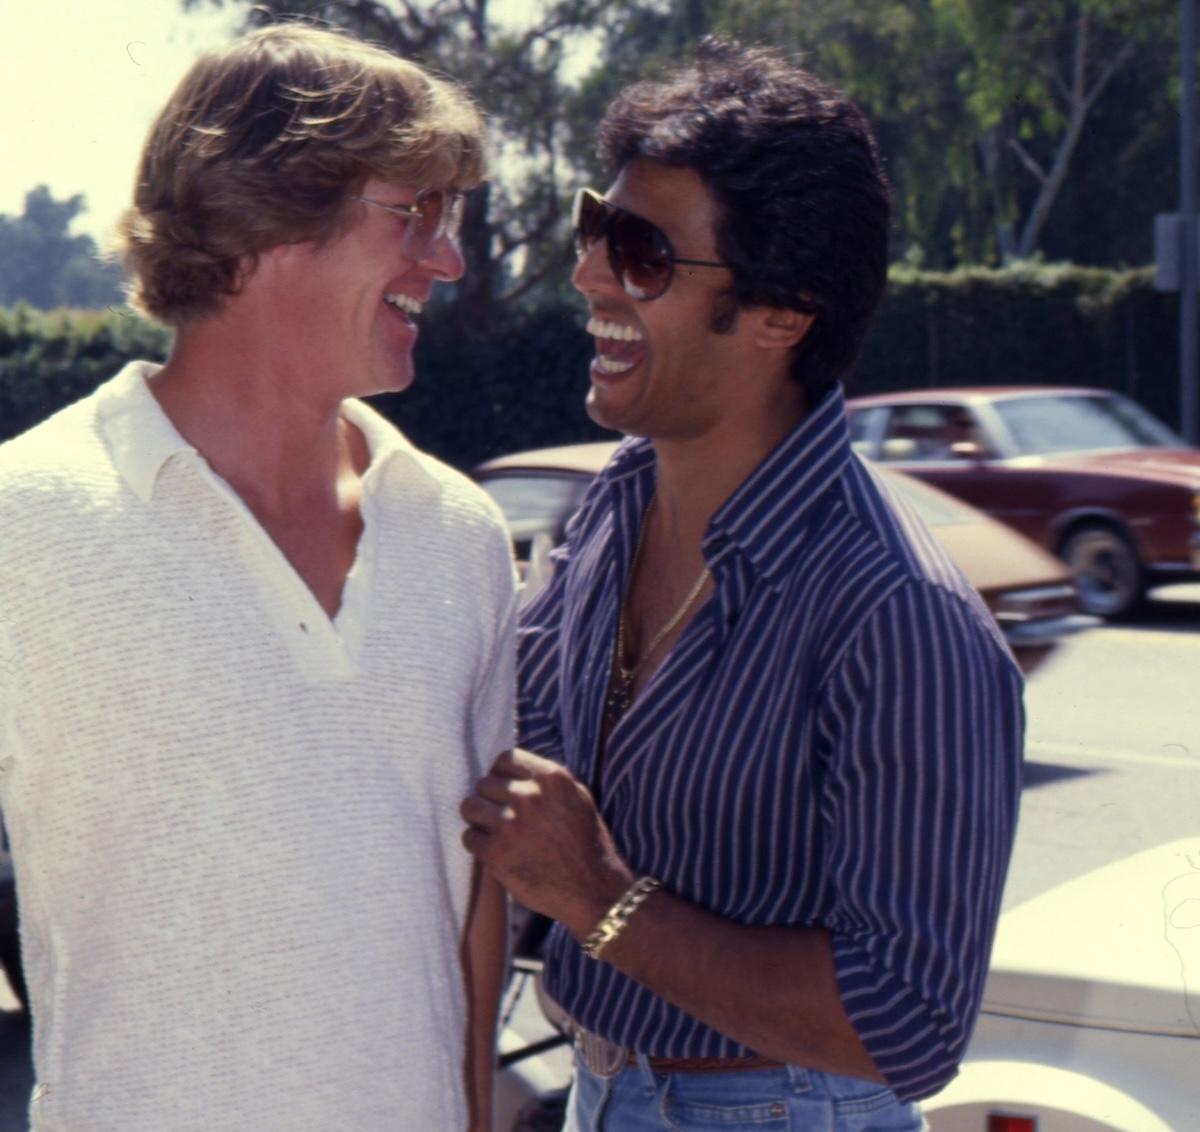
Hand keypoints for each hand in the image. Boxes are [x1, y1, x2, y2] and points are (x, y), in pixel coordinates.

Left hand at [461, 749, 633, 935]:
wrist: (593, 891)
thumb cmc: (588, 844)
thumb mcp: (579, 798)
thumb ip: (548, 781)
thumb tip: (518, 772)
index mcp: (551, 778)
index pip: (505, 759)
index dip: (500, 775)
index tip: (503, 788)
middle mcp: (529, 796)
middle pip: (484, 783)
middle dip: (489, 798)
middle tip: (498, 815)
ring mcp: (510, 824)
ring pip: (470, 807)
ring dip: (477, 819)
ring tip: (489, 830)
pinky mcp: (496, 853)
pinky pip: (469, 837)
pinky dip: (477, 844)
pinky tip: (492, 851)